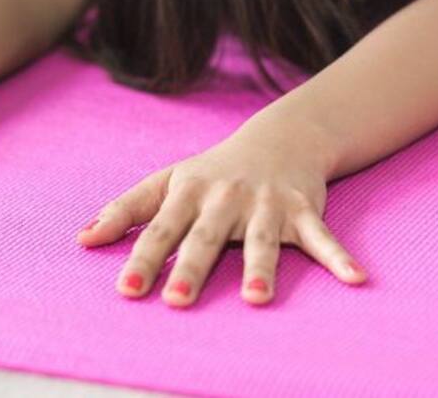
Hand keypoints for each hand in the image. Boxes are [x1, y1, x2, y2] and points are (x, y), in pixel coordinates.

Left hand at [76, 114, 367, 306]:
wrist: (279, 137)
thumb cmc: (213, 170)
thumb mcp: (167, 182)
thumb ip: (125, 211)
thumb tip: (82, 240)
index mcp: (188, 193)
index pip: (160, 229)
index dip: (142, 259)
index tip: (126, 289)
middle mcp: (225, 198)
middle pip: (206, 237)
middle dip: (192, 267)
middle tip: (177, 300)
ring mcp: (266, 204)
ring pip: (262, 240)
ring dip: (261, 269)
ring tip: (258, 300)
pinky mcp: (303, 210)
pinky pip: (322, 237)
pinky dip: (340, 257)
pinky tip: (356, 279)